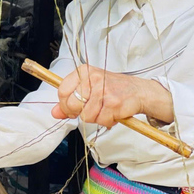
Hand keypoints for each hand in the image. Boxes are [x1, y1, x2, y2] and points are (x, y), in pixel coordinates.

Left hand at [51, 64, 173, 127]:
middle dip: (80, 113)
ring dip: (96, 118)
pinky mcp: (114, 103)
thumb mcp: (88, 89)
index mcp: (83, 72)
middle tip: (91, 110)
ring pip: (87, 116)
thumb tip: (55, 112)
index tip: (72, 109)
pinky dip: (107, 121)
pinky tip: (112, 113)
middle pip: (72, 105)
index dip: (65, 105)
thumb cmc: (112, 89)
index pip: (62, 91)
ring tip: (104, 110)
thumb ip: (69, 100)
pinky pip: (101, 121)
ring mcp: (104, 90)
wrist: (139, 91)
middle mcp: (93, 78)